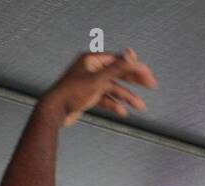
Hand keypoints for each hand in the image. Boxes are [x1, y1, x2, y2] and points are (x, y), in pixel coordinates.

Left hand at [38, 49, 156, 126]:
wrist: (53, 112)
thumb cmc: (70, 94)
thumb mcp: (98, 80)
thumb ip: (117, 68)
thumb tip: (132, 54)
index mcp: (92, 60)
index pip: (119, 60)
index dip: (135, 67)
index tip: (148, 75)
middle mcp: (90, 69)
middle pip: (118, 73)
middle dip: (134, 82)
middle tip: (151, 85)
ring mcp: (89, 82)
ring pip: (113, 89)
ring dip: (126, 97)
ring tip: (140, 106)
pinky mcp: (86, 95)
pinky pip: (104, 98)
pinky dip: (114, 104)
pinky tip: (123, 112)